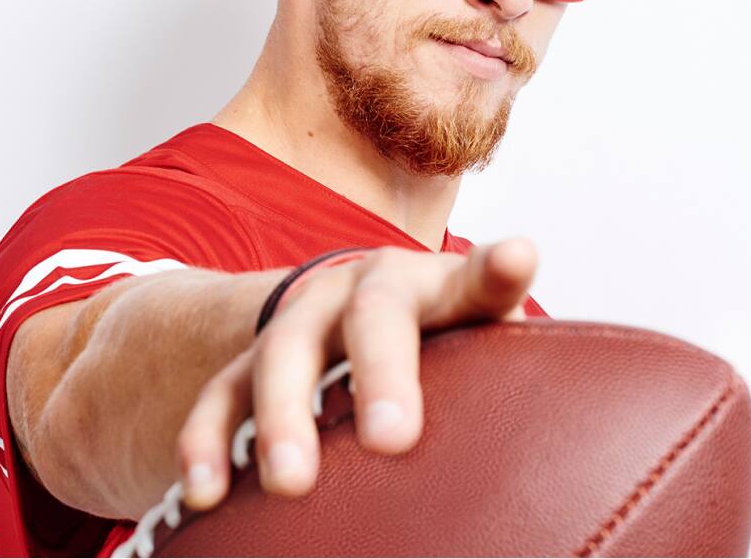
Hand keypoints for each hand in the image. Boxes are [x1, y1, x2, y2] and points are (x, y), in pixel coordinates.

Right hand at [175, 236, 537, 508]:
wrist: (342, 317)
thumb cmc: (429, 340)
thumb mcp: (471, 330)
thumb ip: (501, 330)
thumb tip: (546, 324)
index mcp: (427, 285)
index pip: (469, 277)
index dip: (492, 273)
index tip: (519, 259)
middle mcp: (358, 291)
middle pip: (370, 317)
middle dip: (379, 374)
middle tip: (392, 439)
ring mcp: (299, 322)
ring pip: (281, 353)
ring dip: (282, 416)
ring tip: (289, 483)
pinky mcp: (247, 362)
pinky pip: (220, 395)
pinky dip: (208, 440)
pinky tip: (204, 491)